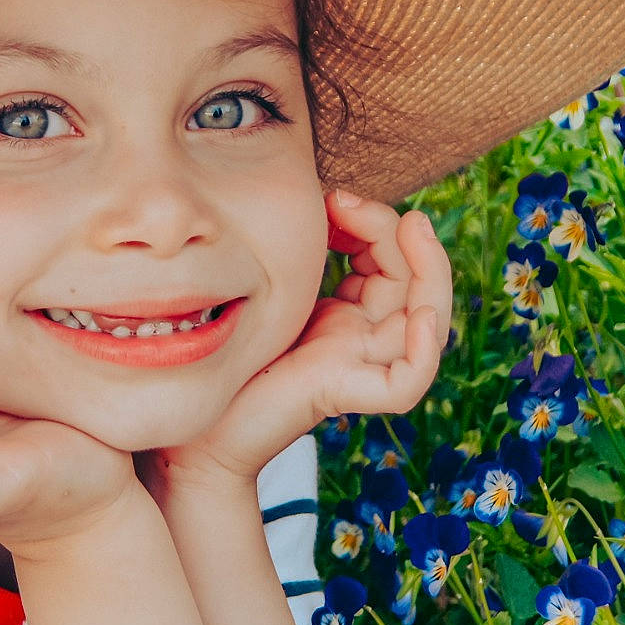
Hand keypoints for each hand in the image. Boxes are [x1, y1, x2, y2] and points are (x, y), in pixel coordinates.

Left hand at [139, 188, 451, 492]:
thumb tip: (329, 197)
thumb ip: (304, 252)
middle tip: (352, 202)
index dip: (377, 224)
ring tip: (411, 226)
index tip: (333, 198)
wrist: (194, 426)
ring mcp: (358, 367)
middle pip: (418, 286)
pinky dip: (426, 350)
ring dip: (430, 271)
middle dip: (401, 235)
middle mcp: (362, 341)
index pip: (393, 265)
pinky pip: (407, 381)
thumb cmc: (225, 356)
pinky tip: (421, 313)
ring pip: (429, 324)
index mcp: (349, 318)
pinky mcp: (347, 395)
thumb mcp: (271, 287)